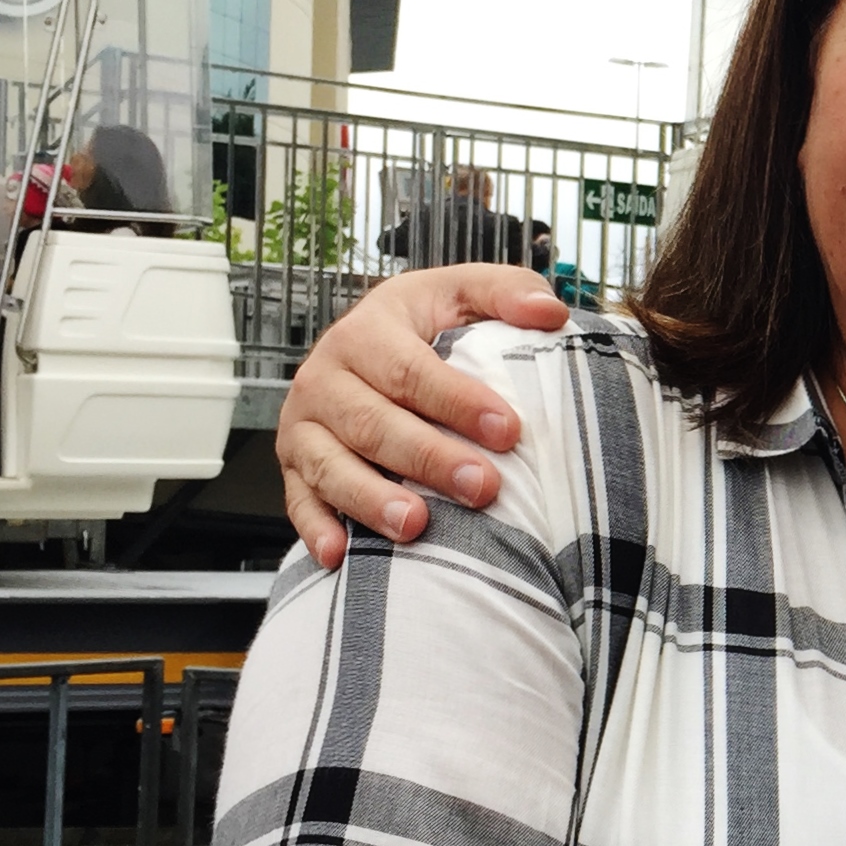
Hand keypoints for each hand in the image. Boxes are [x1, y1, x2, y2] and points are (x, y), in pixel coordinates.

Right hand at [276, 266, 568, 565]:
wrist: (362, 347)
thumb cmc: (422, 327)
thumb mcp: (460, 294)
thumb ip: (506, 292)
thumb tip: (551, 312)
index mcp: (366, 331)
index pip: (408, 369)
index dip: (458, 401)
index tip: (508, 429)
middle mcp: (325, 377)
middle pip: (373, 423)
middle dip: (429, 458)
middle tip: (483, 487)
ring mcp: (305, 426)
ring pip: (332, 465)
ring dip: (372, 499)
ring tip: (416, 525)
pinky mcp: (294, 466)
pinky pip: (300, 500)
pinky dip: (317, 527)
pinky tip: (341, 553)